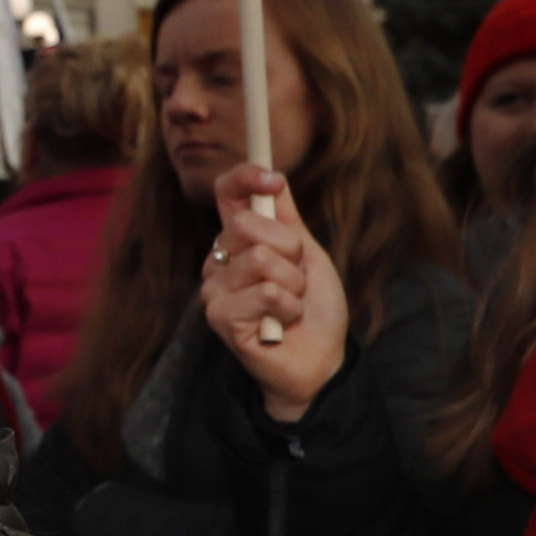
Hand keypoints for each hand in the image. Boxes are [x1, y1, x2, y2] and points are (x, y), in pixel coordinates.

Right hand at [196, 164, 348, 423]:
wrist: (321, 359)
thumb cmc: (314, 309)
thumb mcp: (308, 254)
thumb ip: (287, 217)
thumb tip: (275, 175)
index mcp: (240, 239)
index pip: (228, 193)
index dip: (246, 178)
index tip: (274, 182)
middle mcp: (220, 260)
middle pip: (244, 224)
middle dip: (287, 250)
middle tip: (296, 278)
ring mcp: (215, 289)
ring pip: (259, 260)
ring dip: (292, 285)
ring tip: (291, 305)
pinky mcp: (219, 317)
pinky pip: (264, 292)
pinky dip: (288, 308)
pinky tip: (281, 323)